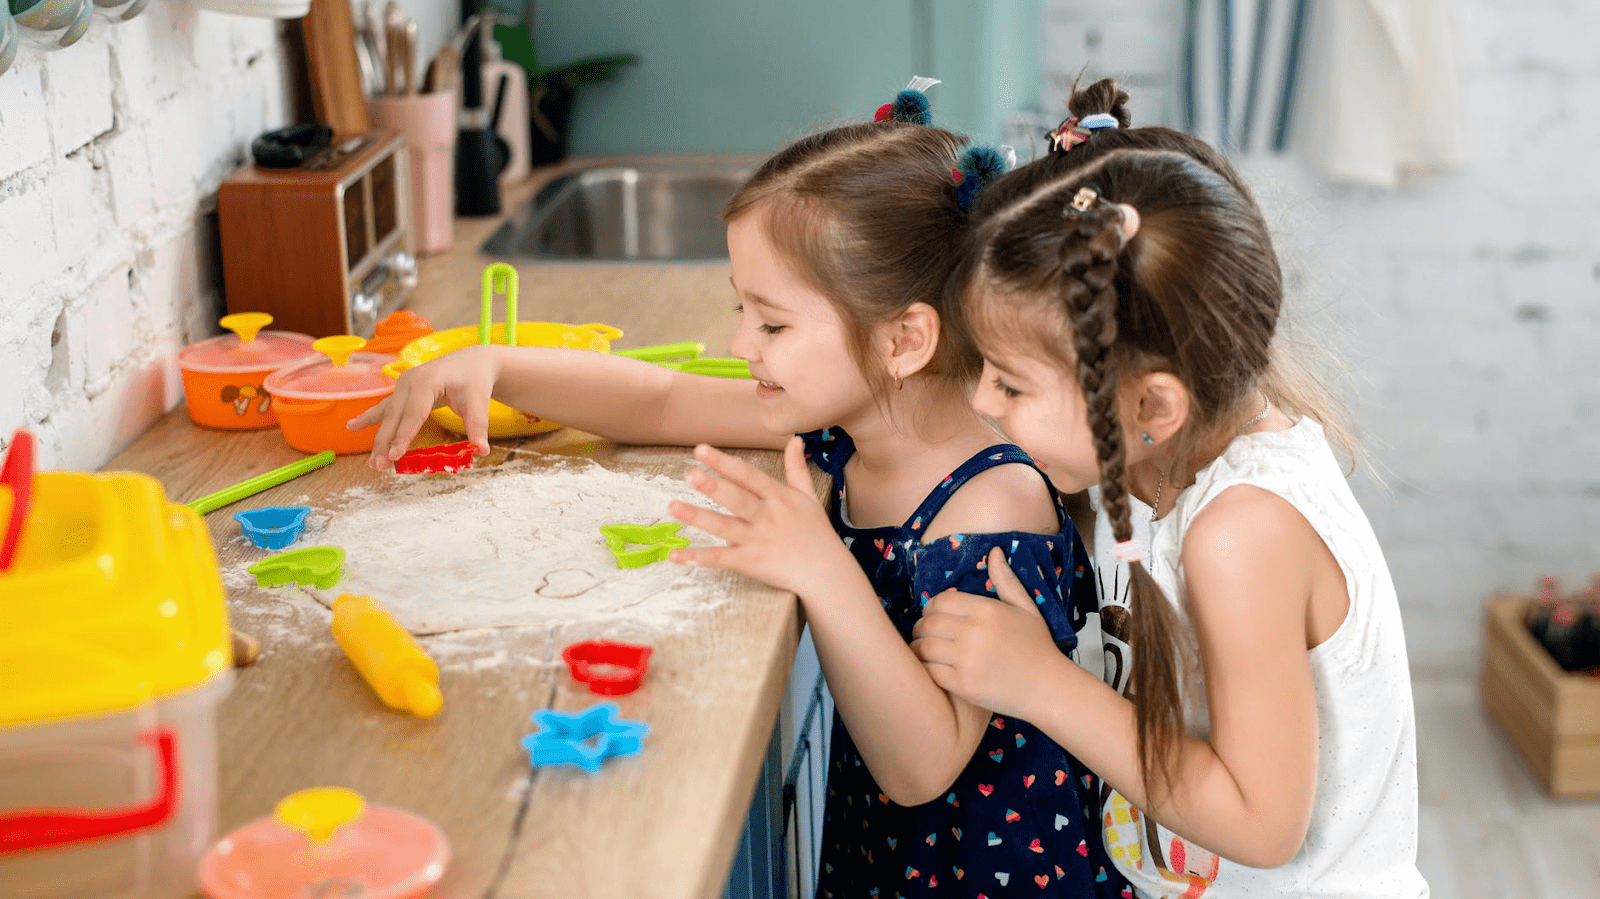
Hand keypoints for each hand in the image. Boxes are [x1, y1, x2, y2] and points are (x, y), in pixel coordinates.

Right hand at [347, 345, 499, 468]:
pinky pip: (384, 407)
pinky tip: (351, 426)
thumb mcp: (479, 400)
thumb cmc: (475, 379)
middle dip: (386, 442)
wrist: (472, 361)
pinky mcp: (402, 391)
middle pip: (395, 416)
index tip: (396, 455)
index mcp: (427, 380)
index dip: (404, 435)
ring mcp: (403, 385)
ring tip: (371, 461)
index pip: (413, 414)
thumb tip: (481, 450)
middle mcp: (410, 381)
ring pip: (387, 415)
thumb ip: (477, 425)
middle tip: (380, 466)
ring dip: (378, 438)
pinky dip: (369, 418)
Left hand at [668, 437, 853, 597]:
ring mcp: (759, 540)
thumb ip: (796, 468)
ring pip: (725, 527)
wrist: (827, 572)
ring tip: (673, 506)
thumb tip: (796, 439)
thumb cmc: (816, 532)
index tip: (701, 450)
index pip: (748, 475)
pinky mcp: (752, 563)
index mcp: (778, 497)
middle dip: (713, 486)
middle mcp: (767, 516)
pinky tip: (677, 555)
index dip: (724, 463)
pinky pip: (722, 559)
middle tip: (690, 474)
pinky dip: (699, 558)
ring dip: (698, 517)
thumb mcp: (809, 496)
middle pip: (737, 499)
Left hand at [911, 547, 1061, 720]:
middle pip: (927, 623)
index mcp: (986, 610)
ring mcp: (966, 659)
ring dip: (919, 649)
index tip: (934, 617)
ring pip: (923, 648)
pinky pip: (929, 672)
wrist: (1049, 688)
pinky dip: (926, 669)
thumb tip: (995, 551)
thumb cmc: (1038, 646)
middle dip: (921, 628)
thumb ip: (1006, 581)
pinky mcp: (962, 684)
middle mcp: (973, 632)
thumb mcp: (1027, 608)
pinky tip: (933, 669)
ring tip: (925, 651)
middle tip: (925, 635)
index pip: (940, 601)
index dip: (931, 608)